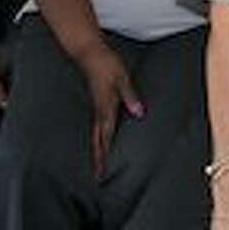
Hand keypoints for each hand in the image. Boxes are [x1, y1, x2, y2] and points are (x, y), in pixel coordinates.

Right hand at [77, 43, 143, 176]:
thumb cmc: (107, 65)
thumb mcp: (123, 79)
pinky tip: (102, 140)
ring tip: (99, 164)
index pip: (106, 136)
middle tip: (99, 176)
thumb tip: (138, 113)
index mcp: (105, 108)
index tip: (103, 171)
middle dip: (99, 159)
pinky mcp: (97, 103)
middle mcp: (99, 111)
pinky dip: (99, 138)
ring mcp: (97, 107)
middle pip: (98, 140)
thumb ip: (130, 96)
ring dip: (98, 150)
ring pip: (96, 134)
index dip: (106, 155)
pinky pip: (97, 125)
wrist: (89, 53)